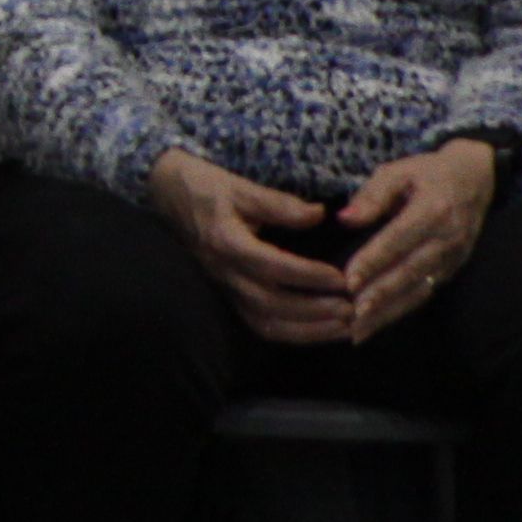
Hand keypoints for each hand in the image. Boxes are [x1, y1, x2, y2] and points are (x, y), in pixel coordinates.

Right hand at [148, 148, 355, 345]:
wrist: (169, 197)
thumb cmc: (209, 188)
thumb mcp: (242, 187)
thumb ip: (280, 204)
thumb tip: (320, 215)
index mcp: (227, 242)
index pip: (271, 266)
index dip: (307, 275)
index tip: (341, 278)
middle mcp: (226, 273)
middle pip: (271, 304)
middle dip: (314, 311)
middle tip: (352, 308)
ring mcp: (227, 289)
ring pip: (267, 323)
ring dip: (308, 331)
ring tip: (345, 327)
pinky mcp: (231, 297)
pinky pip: (262, 325)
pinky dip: (294, 334)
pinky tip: (322, 331)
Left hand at [331, 139, 498, 341]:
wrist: (476, 179)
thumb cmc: (427, 173)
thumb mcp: (399, 171)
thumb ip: (373, 195)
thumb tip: (344, 219)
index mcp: (433, 210)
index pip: (398, 240)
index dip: (373, 261)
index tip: (348, 280)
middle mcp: (447, 239)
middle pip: (410, 272)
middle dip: (380, 295)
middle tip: (352, 315)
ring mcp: (453, 259)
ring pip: (418, 290)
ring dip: (389, 312)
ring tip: (360, 330)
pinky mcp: (452, 270)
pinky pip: (425, 293)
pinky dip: (401, 310)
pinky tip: (378, 324)